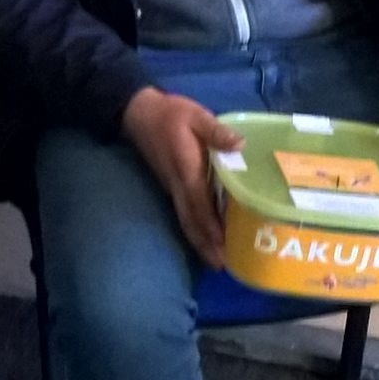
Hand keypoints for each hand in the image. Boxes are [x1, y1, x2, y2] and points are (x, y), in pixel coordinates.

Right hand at [121, 88, 241, 269]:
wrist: (138, 113)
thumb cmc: (170, 114)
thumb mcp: (196, 115)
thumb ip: (216, 131)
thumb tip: (239, 144)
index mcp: (187, 170)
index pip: (199, 205)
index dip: (210, 227)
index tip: (222, 247)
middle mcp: (179, 186)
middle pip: (191, 221)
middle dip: (205, 244)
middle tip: (221, 266)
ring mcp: (173, 188)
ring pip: (186, 221)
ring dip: (200, 242)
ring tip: (215, 262)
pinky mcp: (172, 187)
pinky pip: (184, 214)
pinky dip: (194, 230)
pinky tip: (205, 238)